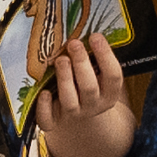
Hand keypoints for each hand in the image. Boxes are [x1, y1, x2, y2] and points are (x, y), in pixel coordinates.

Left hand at [33, 31, 142, 156]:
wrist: (83, 126)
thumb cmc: (91, 91)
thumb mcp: (102, 79)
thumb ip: (99, 62)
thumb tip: (90, 30)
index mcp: (109, 95)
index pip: (113, 76)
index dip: (106, 56)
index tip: (96, 37)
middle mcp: (92, 106)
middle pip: (89, 87)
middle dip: (81, 64)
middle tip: (74, 44)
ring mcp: (72, 115)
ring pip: (69, 100)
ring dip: (64, 79)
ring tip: (60, 59)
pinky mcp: (54, 123)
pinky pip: (47, 120)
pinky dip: (44, 106)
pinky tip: (43, 92)